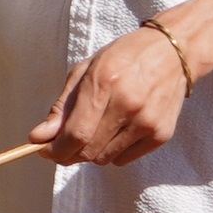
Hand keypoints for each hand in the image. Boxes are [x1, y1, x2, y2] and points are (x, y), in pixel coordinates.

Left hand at [25, 0, 212, 168]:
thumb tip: (37, 138)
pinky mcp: (161, 135)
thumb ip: (60, 107)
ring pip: (104, 158)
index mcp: (105, 82)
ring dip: (90, 151)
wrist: (175, 52)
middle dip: (68, 152)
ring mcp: (148, 122)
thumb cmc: (124, 57)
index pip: (75, 134)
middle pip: (87, 151)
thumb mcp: (86, 70)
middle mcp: (128, 104)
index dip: (55, 150)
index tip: (45, 150)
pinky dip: (112, 152)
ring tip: (95, 129)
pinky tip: (116, 130)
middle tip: (65, 142)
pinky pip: (123, 160)